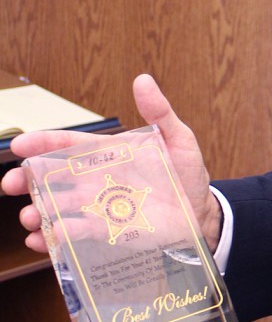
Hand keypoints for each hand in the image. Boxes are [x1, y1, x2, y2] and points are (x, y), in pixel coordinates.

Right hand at [0, 74, 221, 253]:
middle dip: (28, 181)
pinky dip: (56, 240)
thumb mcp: (178, 139)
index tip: (20, 145)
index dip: (44, 143)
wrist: (201, 213)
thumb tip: (143, 80)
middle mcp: (96, 180)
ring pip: (59, 209)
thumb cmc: (186, 173)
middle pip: (53, 178)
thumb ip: (159, 112)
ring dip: (40, 213)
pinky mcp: (107, 232)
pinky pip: (75, 236)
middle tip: (10, 185)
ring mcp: (99, 207)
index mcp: (108, 154)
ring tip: (30, 218)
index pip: (69, 145)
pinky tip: (44, 241)